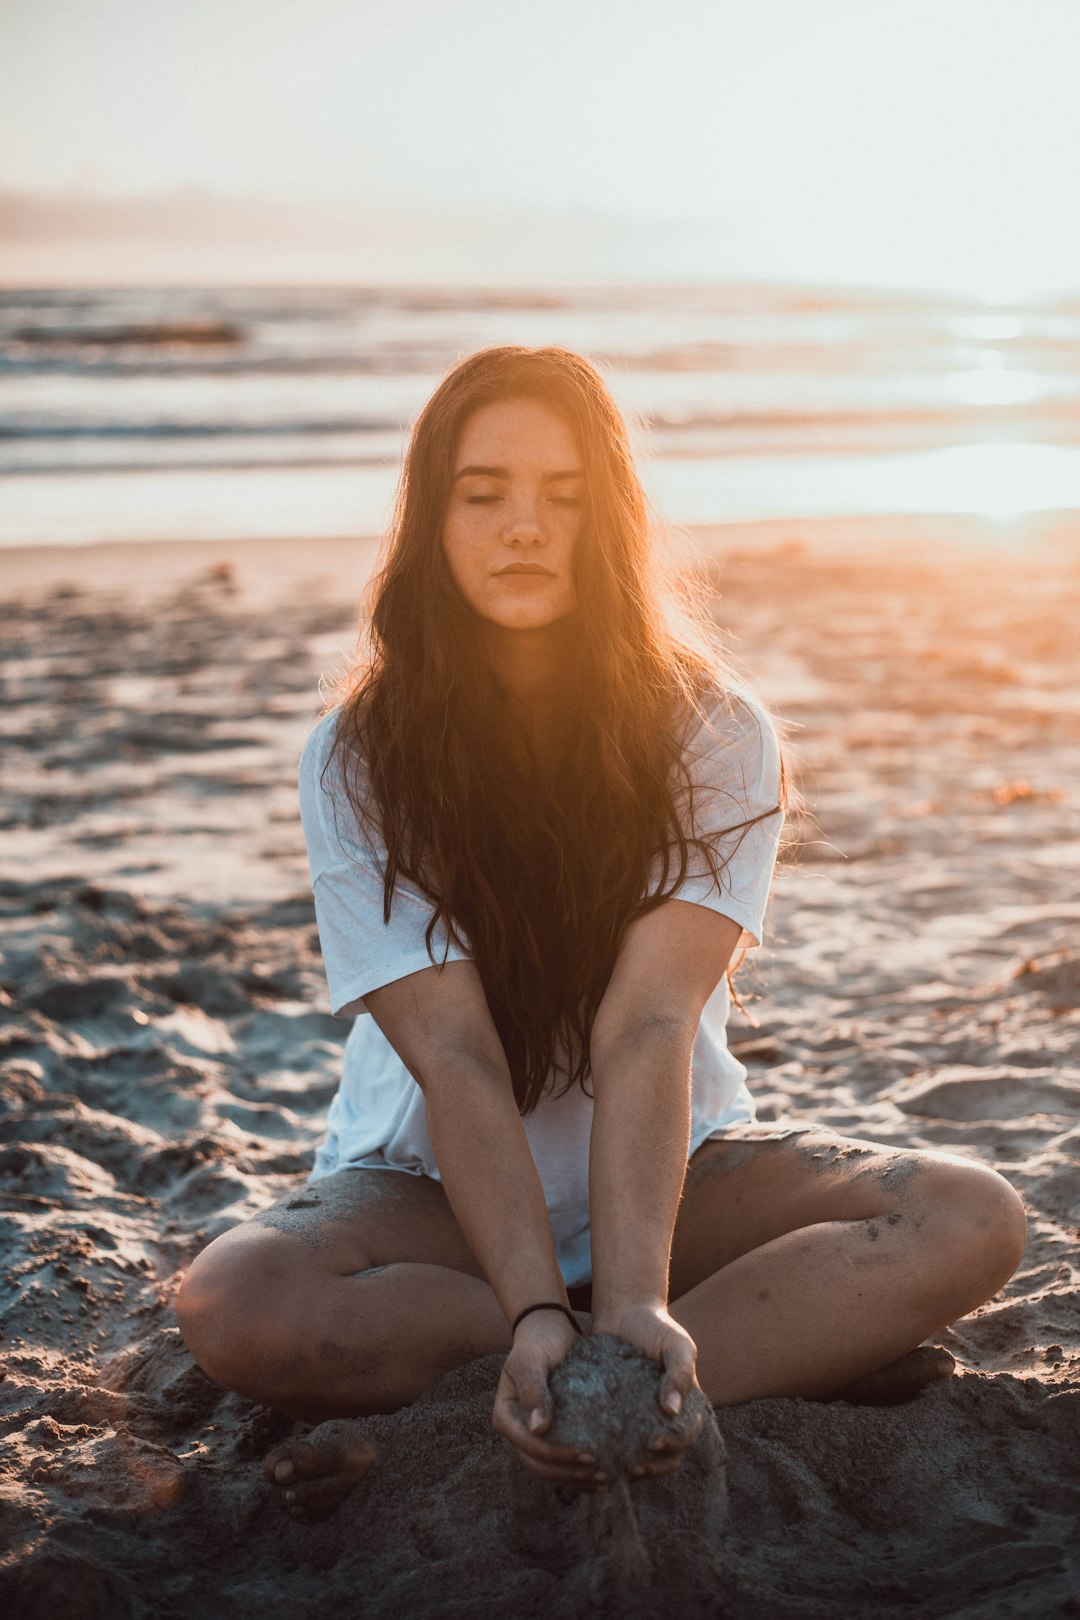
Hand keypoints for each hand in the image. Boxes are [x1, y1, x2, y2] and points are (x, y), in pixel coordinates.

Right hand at [492, 1310, 605, 1492]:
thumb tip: (538, 1429)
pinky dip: (580, 1472)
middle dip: (570, 1474)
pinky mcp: (551, 1435)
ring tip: (607, 1482)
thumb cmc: (539, 1341)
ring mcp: (533, 1436)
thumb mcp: (532, 1359)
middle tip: (603, 1475)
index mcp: (505, 1416)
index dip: (558, 1455)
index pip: (530, 1446)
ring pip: (551, 1470)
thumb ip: (533, 1389)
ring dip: (577, 1480)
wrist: (549, 1330)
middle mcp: (517, 1431)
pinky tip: (605, 1475)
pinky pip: (562, 1462)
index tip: (589, 1456)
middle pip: (540, 1465)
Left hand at [593, 1301, 703, 1480]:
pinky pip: (616, 1441)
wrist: (624, 1312)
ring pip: (641, 1457)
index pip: (686, 1437)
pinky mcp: (615, 1416)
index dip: (674, 1446)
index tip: (655, 1443)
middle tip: (633, 1467)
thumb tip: (672, 1411)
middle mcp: (663, 1418)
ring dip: (632, 1468)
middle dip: (653, 1468)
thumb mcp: (678, 1345)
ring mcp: (639, 1419)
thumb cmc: (657, 1328)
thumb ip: (681, 1374)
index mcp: (684, 1406)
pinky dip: (610, 1454)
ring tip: (615, 1468)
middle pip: (666, 1457)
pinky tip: (596, 1456)